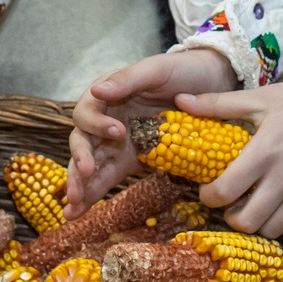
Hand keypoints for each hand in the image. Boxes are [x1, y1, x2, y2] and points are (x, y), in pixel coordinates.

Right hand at [67, 49, 237, 215]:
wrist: (211, 84)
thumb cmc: (181, 70)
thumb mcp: (156, 68)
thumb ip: (127, 79)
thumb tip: (96, 90)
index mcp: (108, 95)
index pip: (87, 112)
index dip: (96, 124)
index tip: (118, 132)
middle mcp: (106, 119)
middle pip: (82, 141)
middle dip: (79, 161)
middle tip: (85, 176)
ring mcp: (117, 142)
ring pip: (90, 165)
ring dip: (80, 186)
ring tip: (71, 210)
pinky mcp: (131, 160)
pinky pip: (108, 177)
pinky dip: (94, 194)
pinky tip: (81, 213)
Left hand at [175, 78, 282, 238]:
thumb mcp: (258, 98)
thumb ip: (216, 104)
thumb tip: (179, 99)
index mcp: (264, 153)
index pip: (226, 192)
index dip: (209, 197)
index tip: (207, 190)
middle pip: (246, 222)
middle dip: (230, 217)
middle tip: (228, 202)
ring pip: (271, 231)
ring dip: (255, 223)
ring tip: (250, 206)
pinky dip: (279, 219)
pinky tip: (274, 202)